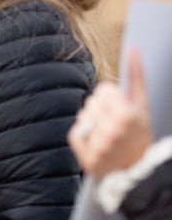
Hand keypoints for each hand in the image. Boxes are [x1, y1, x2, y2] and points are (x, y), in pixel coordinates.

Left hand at [70, 49, 152, 176]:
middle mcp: (113, 130)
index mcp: (128, 115)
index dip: (113, 97)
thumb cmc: (140, 132)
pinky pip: (75, 133)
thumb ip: (137, 76)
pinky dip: (83, 136)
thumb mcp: (143, 105)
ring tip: (108, 133)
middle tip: (115, 123)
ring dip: (92, 122)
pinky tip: (98, 143)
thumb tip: (134, 49)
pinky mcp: (88, 158)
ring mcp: (100, 146)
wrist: (139, 170)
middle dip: (102, 109)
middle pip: (92, 102)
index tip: (121, 108)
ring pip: (83, 116)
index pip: (104, 90)